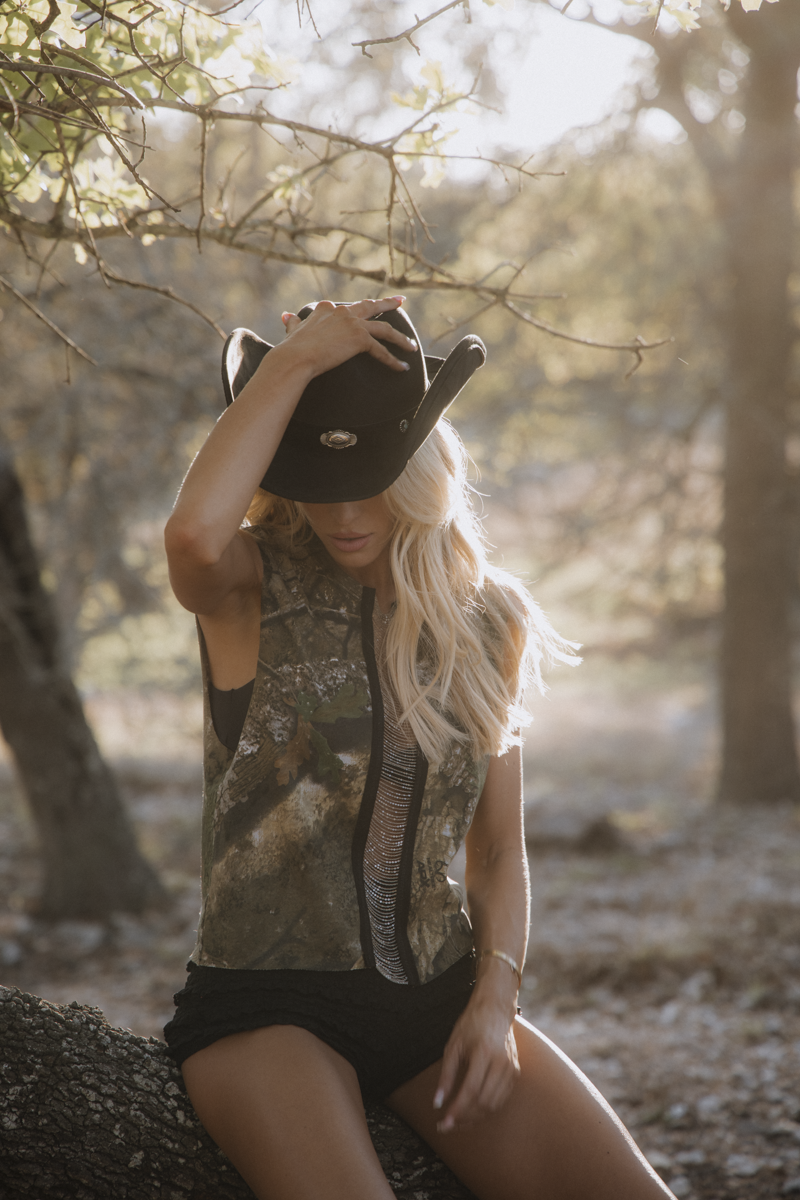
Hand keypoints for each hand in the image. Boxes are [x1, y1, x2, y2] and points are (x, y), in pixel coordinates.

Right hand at [277, 296, 415, 378]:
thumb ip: (293, 323)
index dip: (359, 309)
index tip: (369, 307)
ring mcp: (353, 324)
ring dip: (400, 338)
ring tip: (411, 346)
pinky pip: (381, 351)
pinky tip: (402, 367)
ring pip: (384, 328)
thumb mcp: (293, 331)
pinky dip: (393, 360)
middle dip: (388, 303)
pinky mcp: (360, 338)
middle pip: (371, 306)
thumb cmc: (292, 349)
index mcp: (327, 309)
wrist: (295, 358)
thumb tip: (286, 315)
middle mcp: (342, 311)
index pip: (348, 308)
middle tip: (401, 301)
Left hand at [433, 988, 519, 1133]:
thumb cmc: (471, 1024)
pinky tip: (472, 1110)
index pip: (470, 1091)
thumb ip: (446, 1076)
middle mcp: (501, 1063)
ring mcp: (511, 1069)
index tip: (444, 1123)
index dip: (457, 1110)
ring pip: (494, 1105)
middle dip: (465, 1118)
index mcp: (483, 1053)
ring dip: (475, 1118)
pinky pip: (501, 1099)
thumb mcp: (453, 1046)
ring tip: (458, 1120)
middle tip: (447, 1126)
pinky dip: (486, 1109)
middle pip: (484, 1103)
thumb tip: (437, 1103)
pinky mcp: (515, 1073)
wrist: (495, 1009)